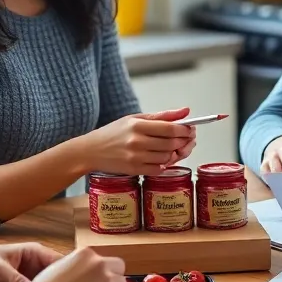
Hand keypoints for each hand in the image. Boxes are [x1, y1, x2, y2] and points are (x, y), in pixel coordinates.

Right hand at [81, 107, 195, 174]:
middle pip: (171, 143)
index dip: (184, 129)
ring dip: (175, 153)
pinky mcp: (134, 170)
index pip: (169, 128)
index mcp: (137, 125)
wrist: (91, 151)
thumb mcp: (134, 119)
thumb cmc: (113, 133)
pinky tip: (162, 158)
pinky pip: (159, 169)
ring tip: (173, 148)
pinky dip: (164, 164)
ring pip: (167, 157)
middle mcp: (136, 141)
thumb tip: (186, 111)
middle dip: (184, 141)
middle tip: (188, 139)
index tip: (190, 129)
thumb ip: (162, 116)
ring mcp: (135, 157)